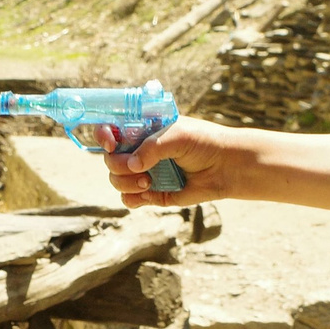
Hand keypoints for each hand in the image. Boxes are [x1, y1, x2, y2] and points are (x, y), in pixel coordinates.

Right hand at [103, 115, 245, 206]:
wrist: (226, 167)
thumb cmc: (204, 143)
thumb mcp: (177, 135)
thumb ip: (152, 147)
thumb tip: (133, 165)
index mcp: (142, 129)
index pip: (110, 129)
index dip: (103, 135)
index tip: (111, 143)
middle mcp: (139, 150)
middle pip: (108, 158)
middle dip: (118, 165)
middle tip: (137, 168)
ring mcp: (143, 172)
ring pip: (116, 180)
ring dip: (125, 183)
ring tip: (148, 182)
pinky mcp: (151, 193)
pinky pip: (128, 199)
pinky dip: (133, 198)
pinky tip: (149, 192)